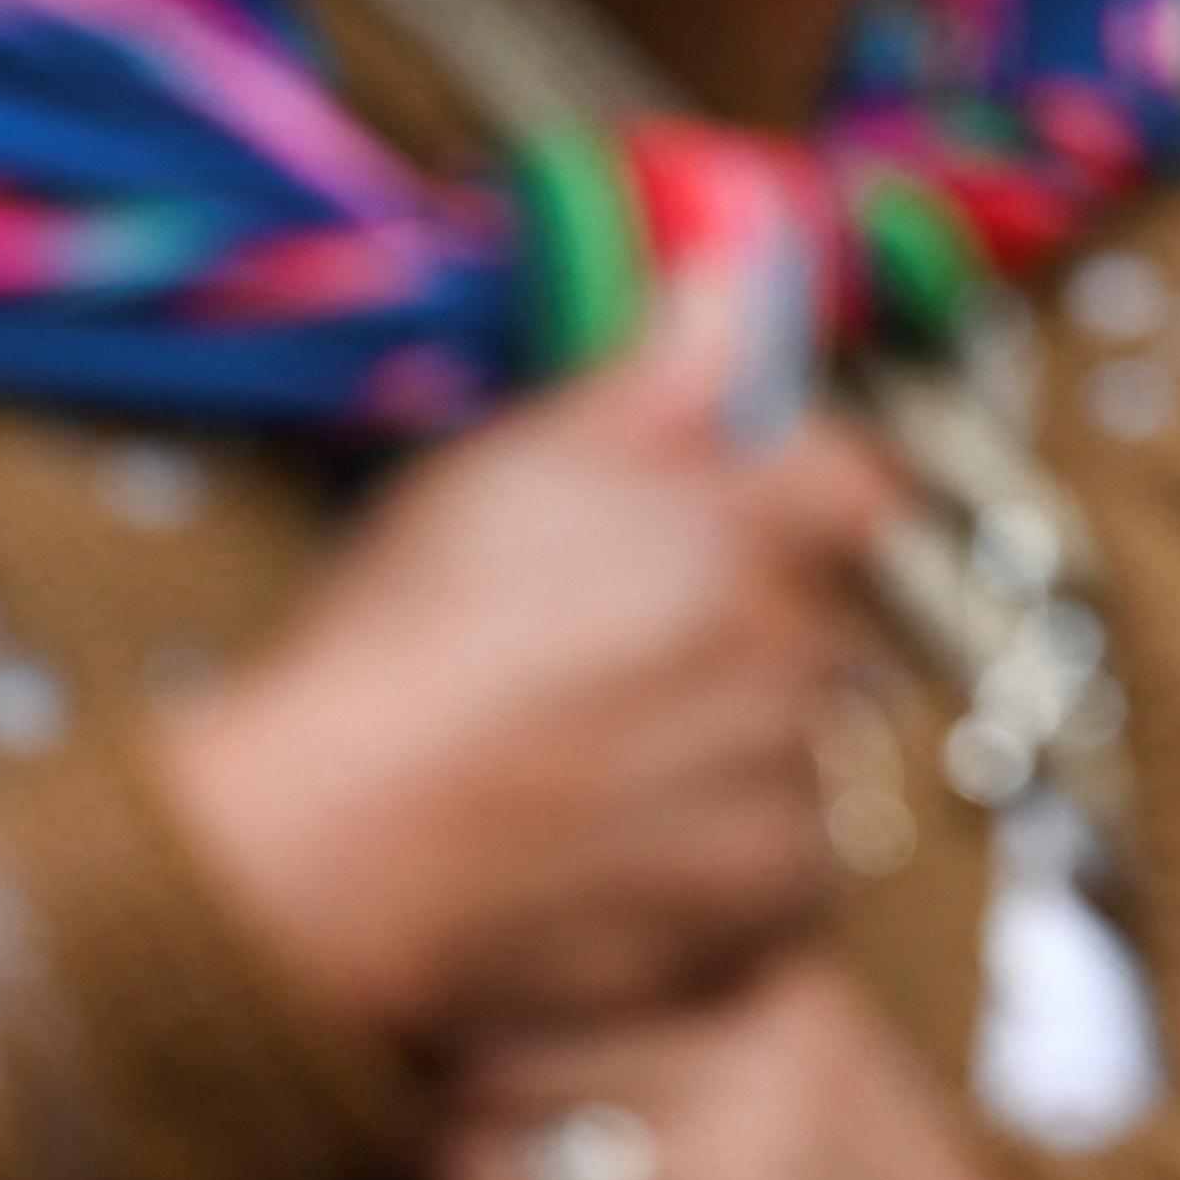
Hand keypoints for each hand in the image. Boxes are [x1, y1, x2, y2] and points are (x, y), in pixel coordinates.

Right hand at [155, 259, 900, 1056]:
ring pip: (814, 747)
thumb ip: (654, 378)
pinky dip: (741, 866)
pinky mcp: (760, 905)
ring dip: (750, 751)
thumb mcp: (506, 468)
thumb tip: (741, 274)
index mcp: (736, 524)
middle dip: (755, 633)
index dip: (794, 502)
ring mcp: (779, 782)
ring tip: (607, 768)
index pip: (856, 485)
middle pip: (829, 620)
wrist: (323, 848)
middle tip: (620, 666)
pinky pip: (801, 870)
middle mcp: (781, 646)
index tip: (732, 530)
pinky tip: (632, 850)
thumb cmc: (394, 652)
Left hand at [380, 954, 1165, 1179]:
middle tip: (367, 1175)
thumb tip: (453, 1024)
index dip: (445, 1012)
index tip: (372, 1042)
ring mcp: (753, 1166)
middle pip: (491, 1057)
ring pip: (482, 1171)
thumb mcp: (801, 1098)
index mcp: (782, 976)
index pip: (555, 949)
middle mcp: (765, 1047)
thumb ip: (674, 1043)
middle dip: (412, 1130)